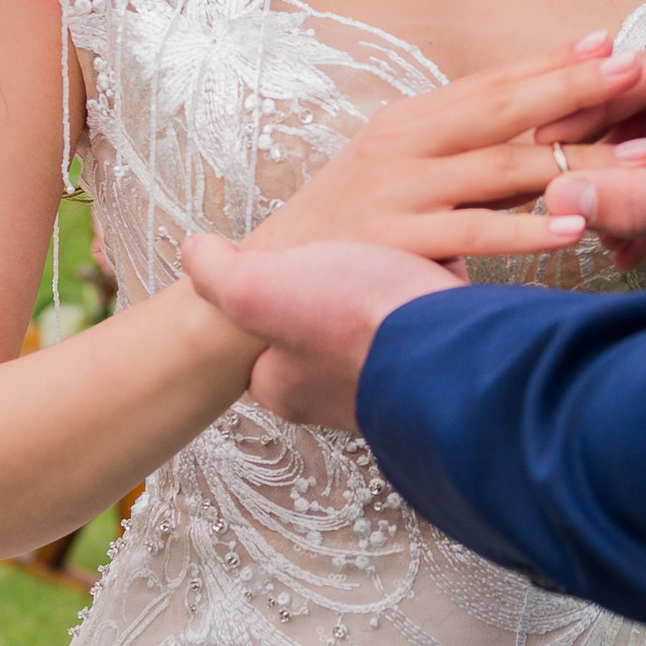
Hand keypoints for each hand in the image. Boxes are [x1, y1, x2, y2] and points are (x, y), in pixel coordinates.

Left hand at [183, 236, 446, 431]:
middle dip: (334, 293)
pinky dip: (429, 294)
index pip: (261, 344)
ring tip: (392, 258)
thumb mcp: (257, 290)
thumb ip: (217, 274)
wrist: (452, 350)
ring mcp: (395, 382)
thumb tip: (193, 251)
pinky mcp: (445, 363)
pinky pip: (428, 321)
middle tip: (344, 257)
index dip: (266, 299)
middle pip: (322, 335)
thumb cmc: (351, 325)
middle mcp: (339, 395)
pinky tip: (433, 269)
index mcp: (287, 385)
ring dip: (386, 291)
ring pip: (379, 328)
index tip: (281, 268)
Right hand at [239, 49, 621, 270]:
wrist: (266, 277)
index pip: (491, 83)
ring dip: (575, 161)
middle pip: (503, 111)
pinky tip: (576, 225)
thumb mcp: (394, 170)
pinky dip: (529, 231)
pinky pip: (476, 234)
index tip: (610, 41)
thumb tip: (532, 127)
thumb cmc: (346, 227)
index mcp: (407, 122)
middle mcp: (403, 146)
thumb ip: (455, 150)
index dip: (551, 61)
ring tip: (639, 156)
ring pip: (501, 171)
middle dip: (575, 88)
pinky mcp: (397, 243)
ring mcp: (400, 193)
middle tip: (638, 71)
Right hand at [537, 22, 645, 284]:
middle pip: (642, 104)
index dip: (591, 103)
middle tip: (556, 186)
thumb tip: (561, 198)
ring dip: (619, 190)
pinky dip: (642, 207)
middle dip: (604, 156)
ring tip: (601, 233)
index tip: (543, 132)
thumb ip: (642, 201)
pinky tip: (627, 247)